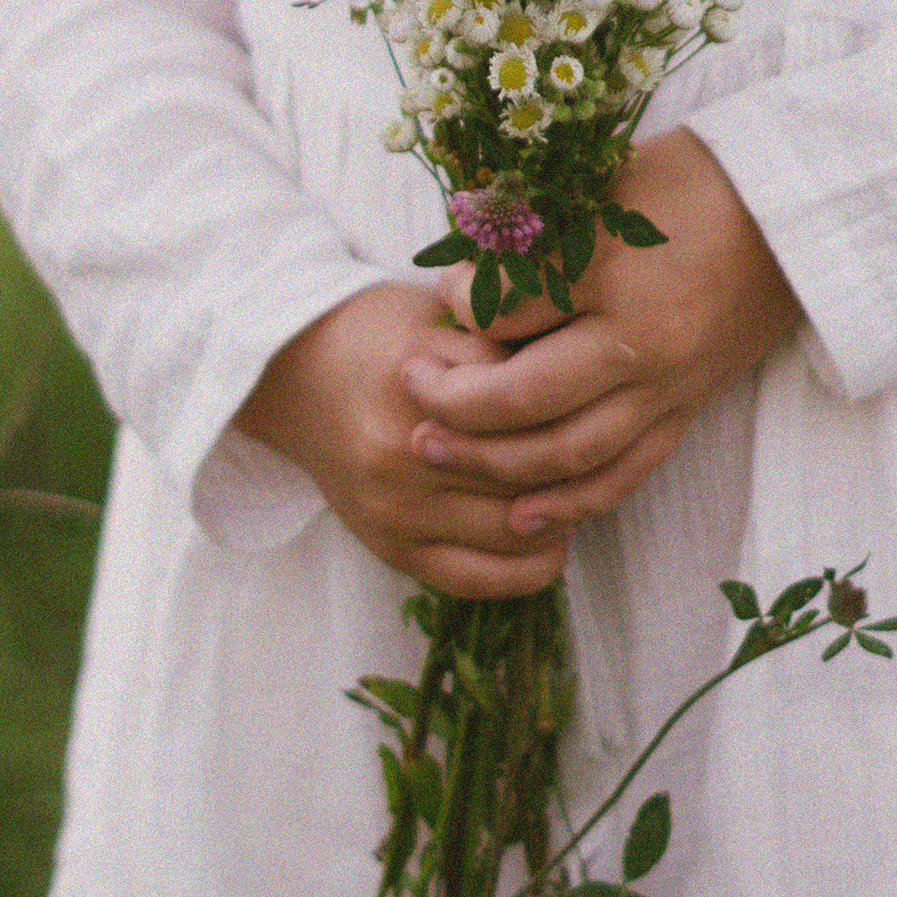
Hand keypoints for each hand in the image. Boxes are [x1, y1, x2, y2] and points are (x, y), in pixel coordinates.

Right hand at [234, 282, 571, 598]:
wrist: (296, 377)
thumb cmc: (381, 336)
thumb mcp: (439, 317)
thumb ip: (500, 346)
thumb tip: (577, 381)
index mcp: (414, 383)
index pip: (524, 408)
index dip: (572, 404)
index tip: (593, 396)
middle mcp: (402, 453)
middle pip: (525, 473)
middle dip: (575, 465)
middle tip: (600, 447)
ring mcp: (394, 510)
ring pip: (511, 532)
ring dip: (559, 517)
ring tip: (576, 490)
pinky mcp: (390, 548)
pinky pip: (476, 579)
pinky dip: (526, 568)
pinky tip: (548, 540)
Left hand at [399, 133, 801, 542]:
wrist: (797, 215)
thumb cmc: (696, 179)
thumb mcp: (607, 178)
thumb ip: (536, 225)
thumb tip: (461, 268)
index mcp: (613, 269)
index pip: (507, 307)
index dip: (458, 304)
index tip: (439, 295)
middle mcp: (638, 340)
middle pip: (524, 397)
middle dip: (454, 401)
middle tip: (409, 389)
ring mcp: (667, 385)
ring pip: (566, 452)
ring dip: (492, 461)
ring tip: (433, 449)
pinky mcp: (688, 410)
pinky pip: (623, 473)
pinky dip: (569, 500)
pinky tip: (520, 511)